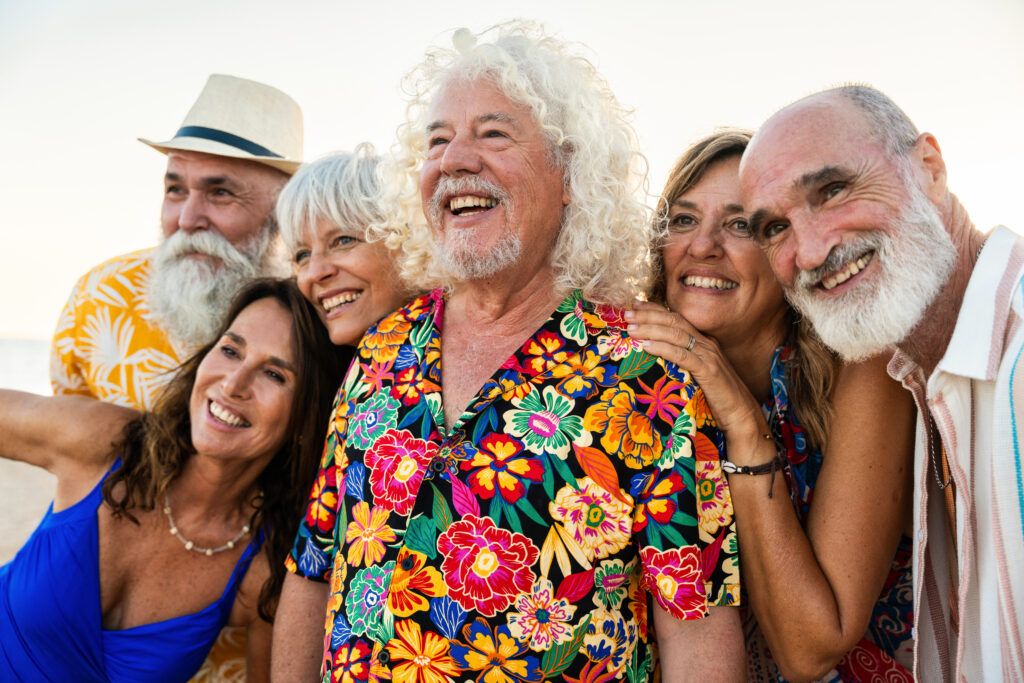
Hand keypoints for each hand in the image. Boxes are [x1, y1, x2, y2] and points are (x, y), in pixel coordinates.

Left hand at [626, 301, 765, 445]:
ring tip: (631, 328)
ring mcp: (708, 356)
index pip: (676, 318)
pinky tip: (646, 346)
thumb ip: (681, 364)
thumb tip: (653, 360)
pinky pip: (682, 355)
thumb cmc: (717, 399)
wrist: (742, 415)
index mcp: (703, 342)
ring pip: (676, 334)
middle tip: (627, 313)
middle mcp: (706, 344)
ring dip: (651, 329)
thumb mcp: (696, 376)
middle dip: (648, 315)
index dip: (655, 310)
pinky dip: (663, 348)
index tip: (634, 304)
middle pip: (674, 321)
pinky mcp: (708, 371)